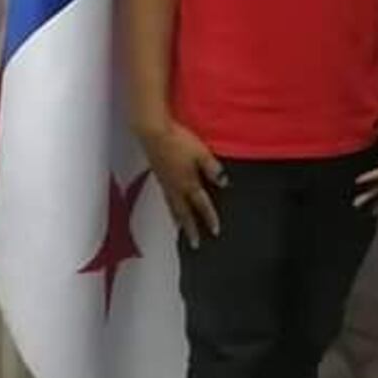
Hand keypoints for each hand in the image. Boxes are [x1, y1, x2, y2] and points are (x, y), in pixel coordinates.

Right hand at [138, 120, 226, 247]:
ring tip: (180, 230)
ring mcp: (165, 182)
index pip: (201, 205)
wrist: (153, 133)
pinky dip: (170, 207)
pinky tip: (170, 206)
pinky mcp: (158, 175)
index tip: (215, 232)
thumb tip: (224, 183)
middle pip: (184, 213)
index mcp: (188, 182)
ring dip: (178, 220)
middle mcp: (175, 187)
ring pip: (172, 207)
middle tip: (194, 244)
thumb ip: (212, 169)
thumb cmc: (179, 141)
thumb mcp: (201, 153)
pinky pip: (166, 198)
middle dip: (190, 229)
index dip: (210, 218)